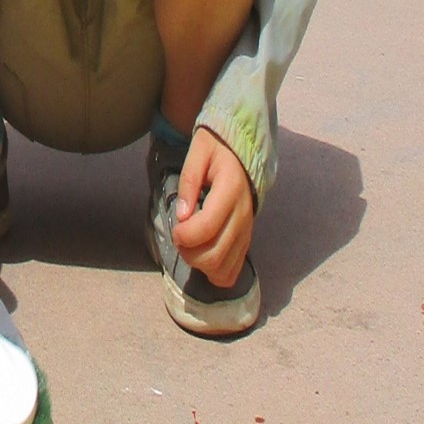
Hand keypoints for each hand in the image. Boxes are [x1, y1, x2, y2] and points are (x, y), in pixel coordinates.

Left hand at [173, 129, 253, 286]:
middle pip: (215, 256)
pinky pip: (233, 271)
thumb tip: (182, 216)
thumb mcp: (197, 153)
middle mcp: (244, 215)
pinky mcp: (247, 241)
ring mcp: (248, 231)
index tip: (175, 227)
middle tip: (180, 236)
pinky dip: (214, 272)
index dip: (184, 235)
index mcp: (231, 190)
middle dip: (188, 253)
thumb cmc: (215, 151)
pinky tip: (202, 256)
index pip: (207, 227)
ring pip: (223, 269)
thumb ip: (188, 181)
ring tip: (190, 246)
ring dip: (199, 265)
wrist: (241, 156)